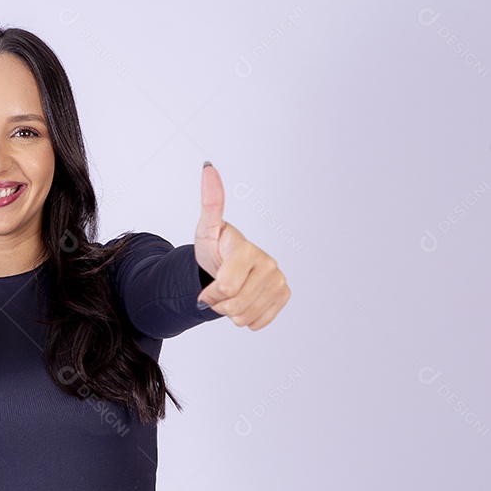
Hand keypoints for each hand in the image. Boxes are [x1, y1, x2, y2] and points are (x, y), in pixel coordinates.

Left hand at [193, 162, 289, 330]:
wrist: (225, 265)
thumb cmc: (214, 248)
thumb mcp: (206, 229)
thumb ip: (210, 203)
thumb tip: (208, 167)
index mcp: (247, 249)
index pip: (225, 287)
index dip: (210, 293)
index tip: (207, 283)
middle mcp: (269, 264)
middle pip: (234, 305)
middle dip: (219, 303)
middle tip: (217, 288)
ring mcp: (278, 280)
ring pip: (244, 317)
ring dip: (230, 311)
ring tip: (229, 293)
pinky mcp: (283, 295)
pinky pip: (257, 323)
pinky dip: (245, 318)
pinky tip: (243, 299)